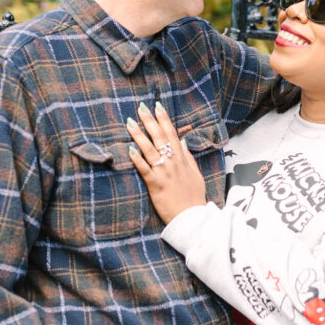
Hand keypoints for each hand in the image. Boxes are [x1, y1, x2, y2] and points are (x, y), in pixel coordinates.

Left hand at [127, 103, 207, 223]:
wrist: (192, 217)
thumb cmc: (193, 197)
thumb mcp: (195, 174)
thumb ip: (188, 157)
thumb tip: (183, 141)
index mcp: (182, 159)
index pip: (172, 134)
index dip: (164, 119)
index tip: (157, 106)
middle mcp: (173, 163)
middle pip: (160, 137)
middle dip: (150, 121)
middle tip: (140, 107)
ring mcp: (164, 173)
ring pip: (150, 150)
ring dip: (139, 135)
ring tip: (130, 122)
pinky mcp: (156, 185)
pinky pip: (145, 169)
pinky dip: (137, 159)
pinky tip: (129, 149)